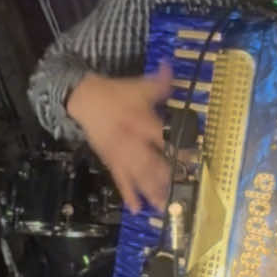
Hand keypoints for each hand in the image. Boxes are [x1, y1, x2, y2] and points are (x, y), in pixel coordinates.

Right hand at [67, 63, 172, 213]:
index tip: (193, 158)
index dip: (177, 147)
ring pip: (138, 176)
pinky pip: (120, 181)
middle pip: (150, 163)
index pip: (162, 136)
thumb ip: (160, 82)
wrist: (84, 100)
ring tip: (164, 207)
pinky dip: (128, 195)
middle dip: (166, 178)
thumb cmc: (115, 94)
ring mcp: (120, 154)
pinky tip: (137, 209)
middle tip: (181, 191)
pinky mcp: (110, 162)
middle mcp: (131, 142)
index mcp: (140, 122)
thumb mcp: (139, 86)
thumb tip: (172, 68)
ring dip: (151, 192)